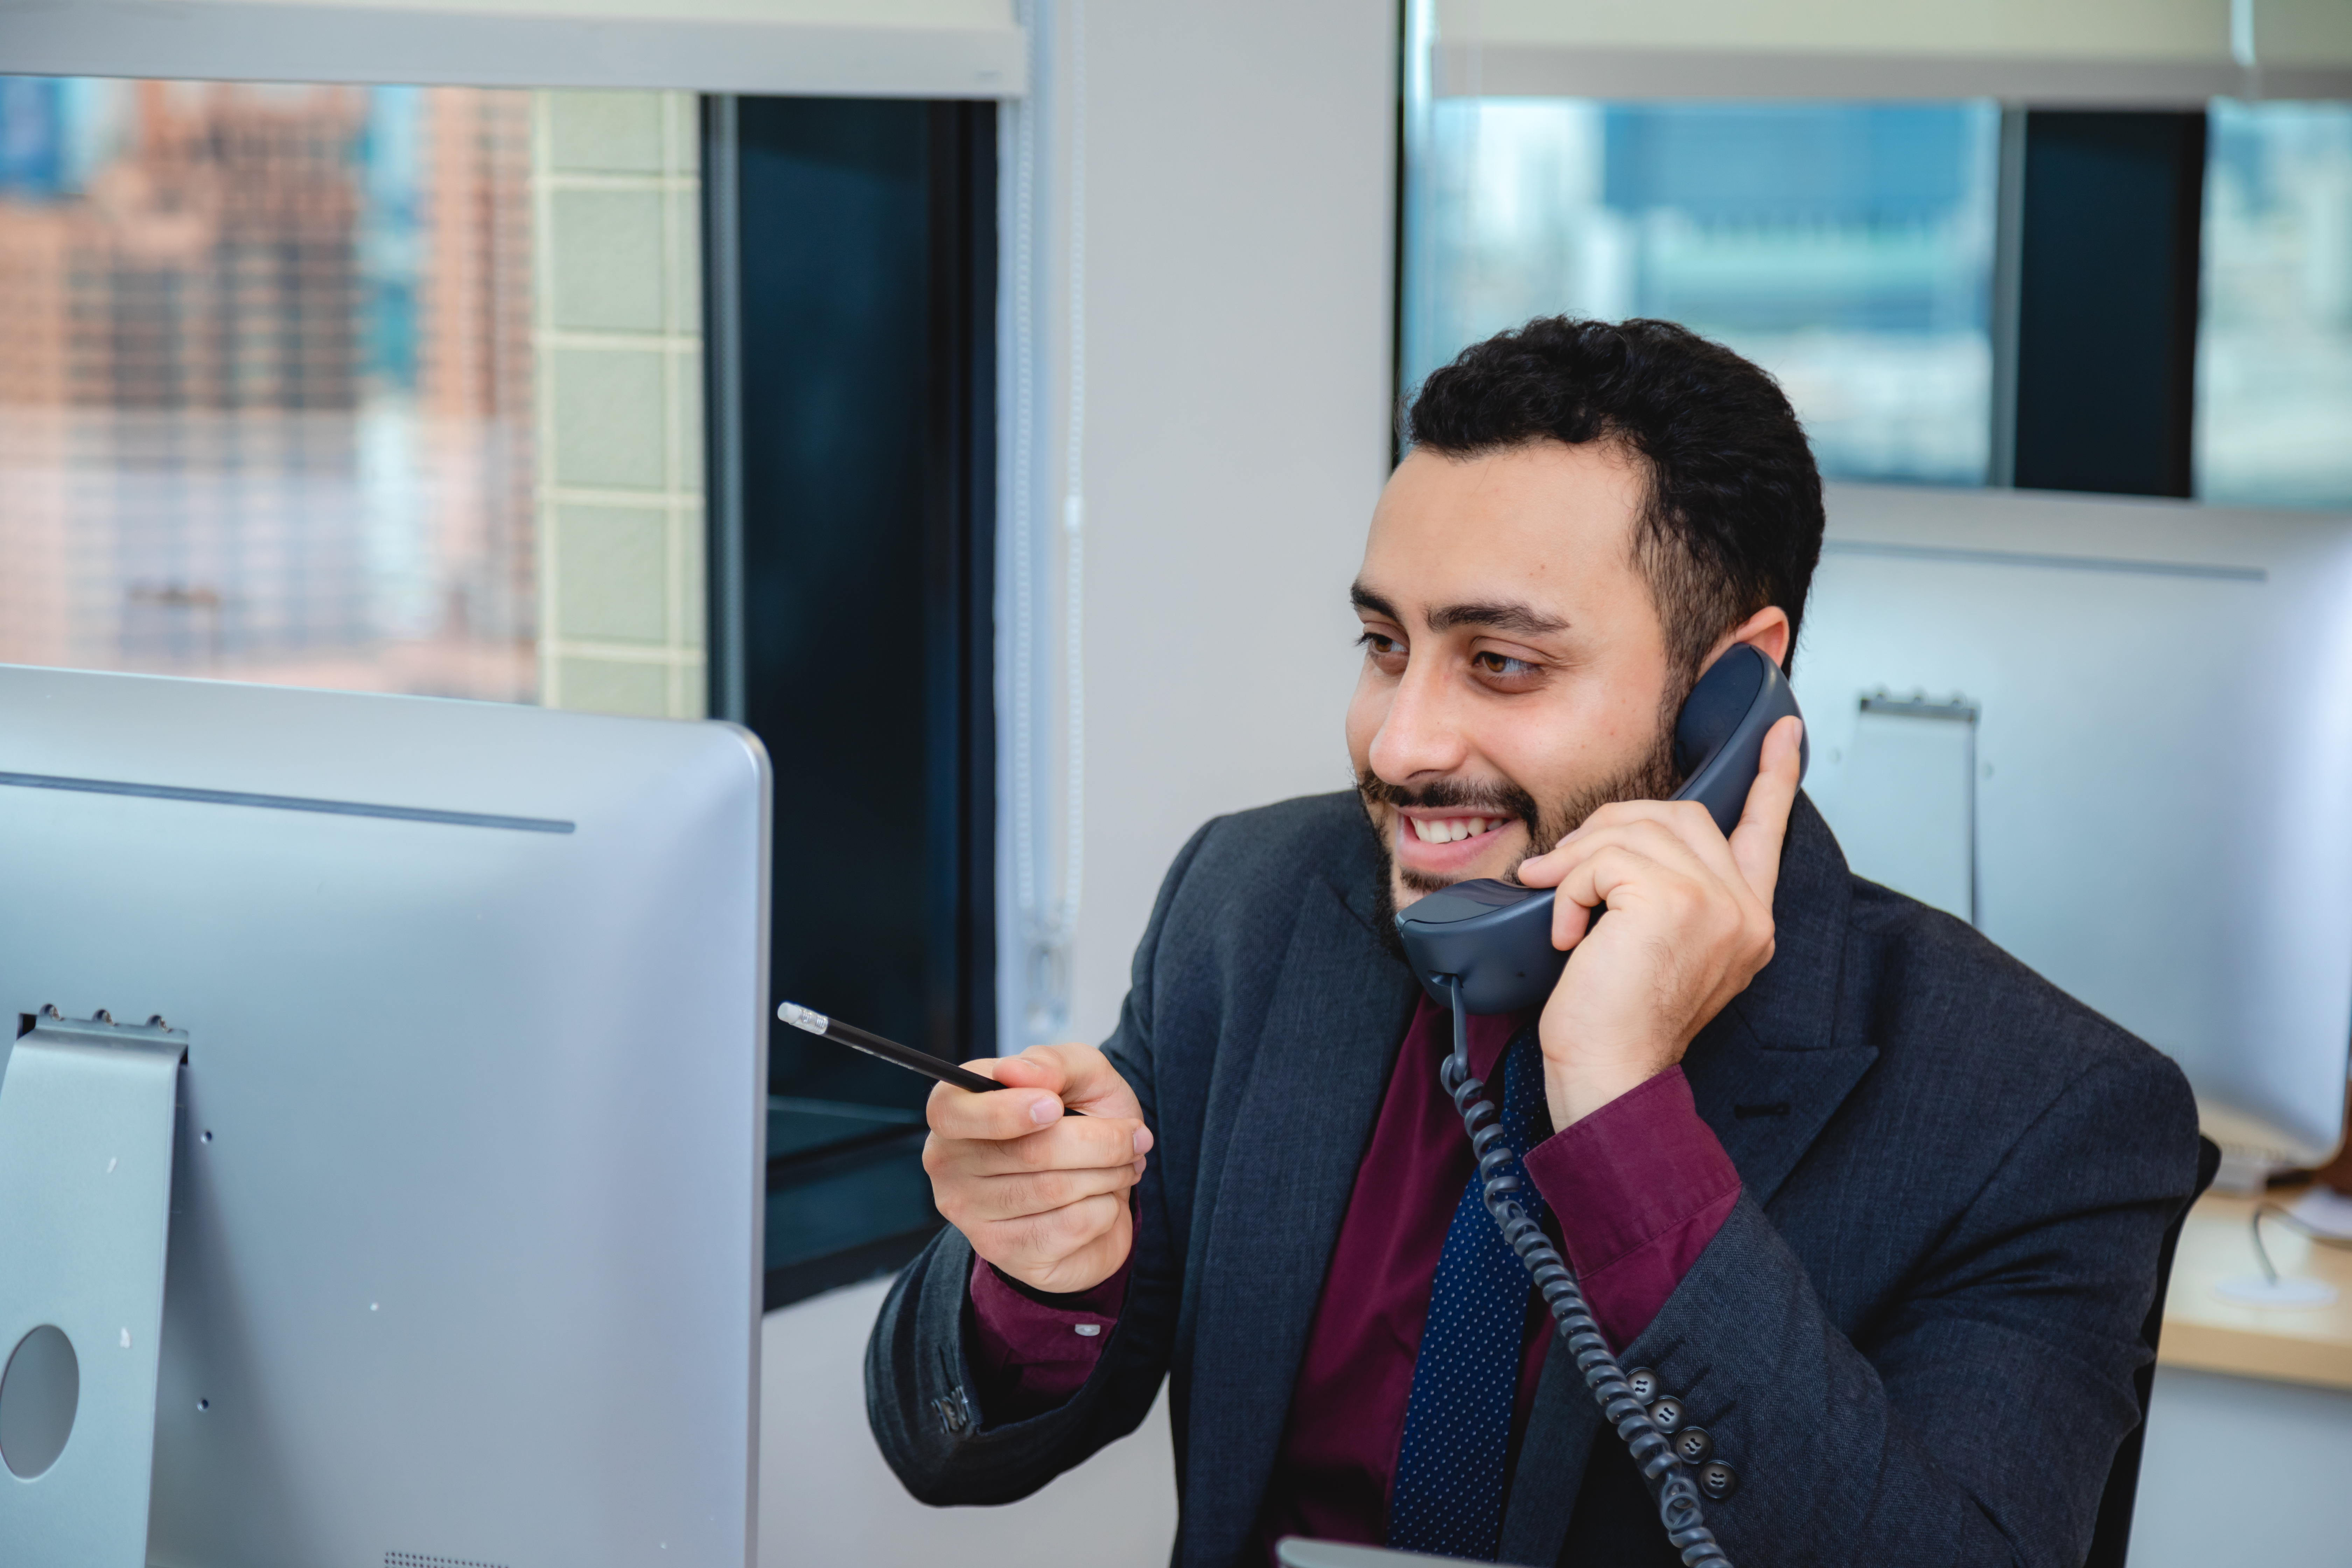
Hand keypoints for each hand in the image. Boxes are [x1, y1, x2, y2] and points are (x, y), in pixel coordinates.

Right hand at [921, 1043, 1151, 1293]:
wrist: (1100, 1190)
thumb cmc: (1078, 1125)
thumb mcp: (1081, 1077)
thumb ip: (1053, 1062)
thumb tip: (1015, 1071)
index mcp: (953, 1110)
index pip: (953, 1111)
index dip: (1007, 1109)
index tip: (1056, 1106)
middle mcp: (948, 1164)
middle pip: (1027, 1151)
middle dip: (1099, 1141)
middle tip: (1133, 1137)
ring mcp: (970, 1215)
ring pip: (1054, 1190)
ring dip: (1110, 1173)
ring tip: (1124, 1166)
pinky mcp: (1004, 1252)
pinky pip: (1070, 1226)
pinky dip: (1106, 1208)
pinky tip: (1102, 1201)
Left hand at [1515, 715, 1803, 1126]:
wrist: (1610, 1079)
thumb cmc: (1616, 1024)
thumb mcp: (1651, 948)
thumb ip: (1660, 892)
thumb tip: (1616, 842)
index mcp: (1746, 920)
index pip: (1765, 831)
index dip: (1773, 776)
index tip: (1782, 732)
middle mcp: (1742, 909)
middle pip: (1679, 815)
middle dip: (1613, 827)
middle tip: (1564, 867)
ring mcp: (1714, 903)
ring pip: (1636, 829)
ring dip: (1578, 858)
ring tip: (1552, 896)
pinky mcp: (1672, 902)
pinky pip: (1603, 859)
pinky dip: (1567, 888)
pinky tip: (1564, 931)